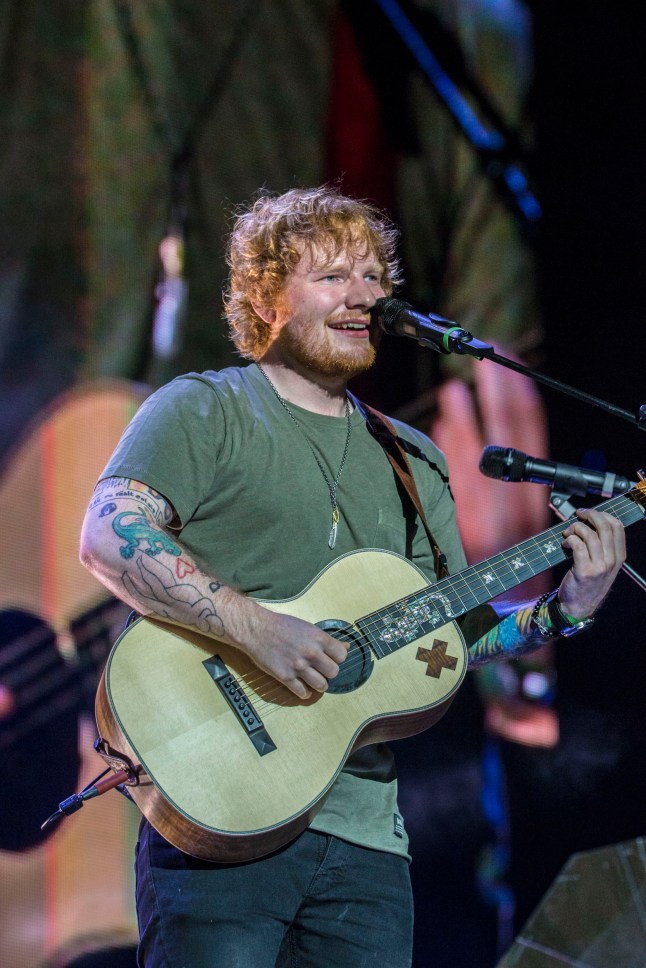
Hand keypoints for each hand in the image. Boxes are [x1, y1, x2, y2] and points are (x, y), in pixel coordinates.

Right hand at [244, 609, 347, 699]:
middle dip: (328, 672)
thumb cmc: (281, 625)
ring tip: (314, 680)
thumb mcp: (308, 627)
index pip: (342, 656)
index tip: (330, 659)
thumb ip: (326, 639)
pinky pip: (302, 692)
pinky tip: (301, 687)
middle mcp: (311, 653)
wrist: (256, 629)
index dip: (337, 658)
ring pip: (321, 685)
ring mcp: (299, 666)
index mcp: (318, 638)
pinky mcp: (286, 677)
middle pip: (334, 672)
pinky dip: (304, 693)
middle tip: (320, 669)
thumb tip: (346, 646)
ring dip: (319, 684)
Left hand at [430, 357, 549, 561]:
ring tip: (458, 384)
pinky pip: (463, 475)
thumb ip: (482, 469)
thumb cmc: (503, 557)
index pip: (530, 427)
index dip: (518, 393)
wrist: (500, 604)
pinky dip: (456, 445)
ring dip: (471, 414)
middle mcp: (518, 492)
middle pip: (511, 430)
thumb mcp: (505, 512)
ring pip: (486, 449)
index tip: (508, 365)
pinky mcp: (473, 520)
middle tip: (489, 359)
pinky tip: (445, 420)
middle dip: (499, 391)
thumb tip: (452, 425)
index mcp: (533, 488)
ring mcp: (495, 505)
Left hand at [557, 508, 625, 618]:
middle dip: (590, 515)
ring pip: (590, 535)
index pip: (618, 527)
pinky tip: (565, 543)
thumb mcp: (604, 566)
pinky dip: (570, 539)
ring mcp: (600, 567)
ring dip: (576, 528)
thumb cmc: (588, 583)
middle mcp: (612, 561)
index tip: (589, 513)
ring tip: (567, 533)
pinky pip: (578, 545)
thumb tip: (589, 522)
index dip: (603, 514)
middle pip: (605, 527)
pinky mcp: (584, 571)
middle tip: (578, 515)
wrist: (579, 607)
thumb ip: (603, 547)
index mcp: (619, 557)